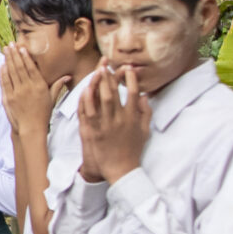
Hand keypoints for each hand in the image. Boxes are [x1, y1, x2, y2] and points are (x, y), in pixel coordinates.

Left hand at [0, 44, 66, 137]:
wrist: (31, 128)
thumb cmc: (43, 113)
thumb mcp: (52, 99)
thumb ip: (57, 85)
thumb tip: (68, 76)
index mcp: (39, 86)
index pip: (31, 68)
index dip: (26, 57)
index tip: (22, 47)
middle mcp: (27, 88)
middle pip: (19, 67)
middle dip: (14, 54)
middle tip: (11, 44)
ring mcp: (16, 93)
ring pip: (11, 73)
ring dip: (8, 60)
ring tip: (6, 50)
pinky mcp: (8, 98)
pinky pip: (5, 83)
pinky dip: (3, 73)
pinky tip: (2, 65)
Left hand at [77, 62, 152, 179]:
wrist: (121, 170)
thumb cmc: (133, 151)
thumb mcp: (144, 131)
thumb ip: (145, 112)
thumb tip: (144, 96)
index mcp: (132, 119)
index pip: (133, 94)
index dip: (130, 79)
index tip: (128, 68)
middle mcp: (119, 120)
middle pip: (114, 93)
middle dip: (111, 76)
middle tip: (108, 63)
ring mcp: (105, 125)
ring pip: (101, 100)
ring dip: (99, 84)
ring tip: (98, 70)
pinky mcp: (93, 131)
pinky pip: (88, 112)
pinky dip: (87, 99)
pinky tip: (86, 88)